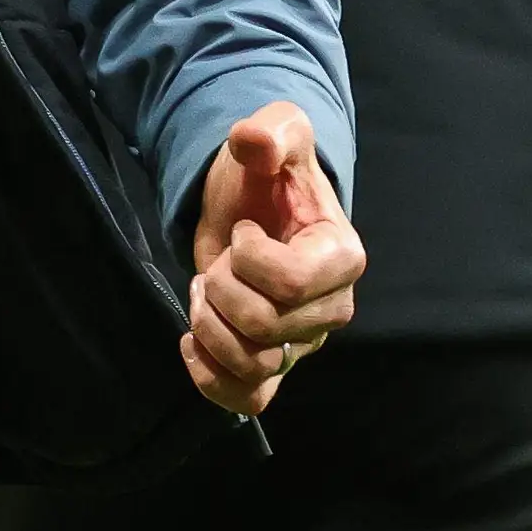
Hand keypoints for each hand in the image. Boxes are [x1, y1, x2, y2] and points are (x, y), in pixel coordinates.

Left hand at [181, 100, 364, 416]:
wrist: (250, 209)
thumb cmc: (267, 178)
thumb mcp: (273, 136)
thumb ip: (270, 132)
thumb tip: (253, 141)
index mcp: (342, 258)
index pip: (289, 283)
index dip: (247, 257)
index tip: (242, 231)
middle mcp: (332, 308)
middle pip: (265, 326)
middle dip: (222, 288)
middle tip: (218, 262)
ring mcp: (303, 343)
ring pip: (254, 366)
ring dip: (210, 329)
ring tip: (205, 293)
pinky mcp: (274, 365)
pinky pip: (249, 399)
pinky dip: (211, 380)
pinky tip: (190, 342)